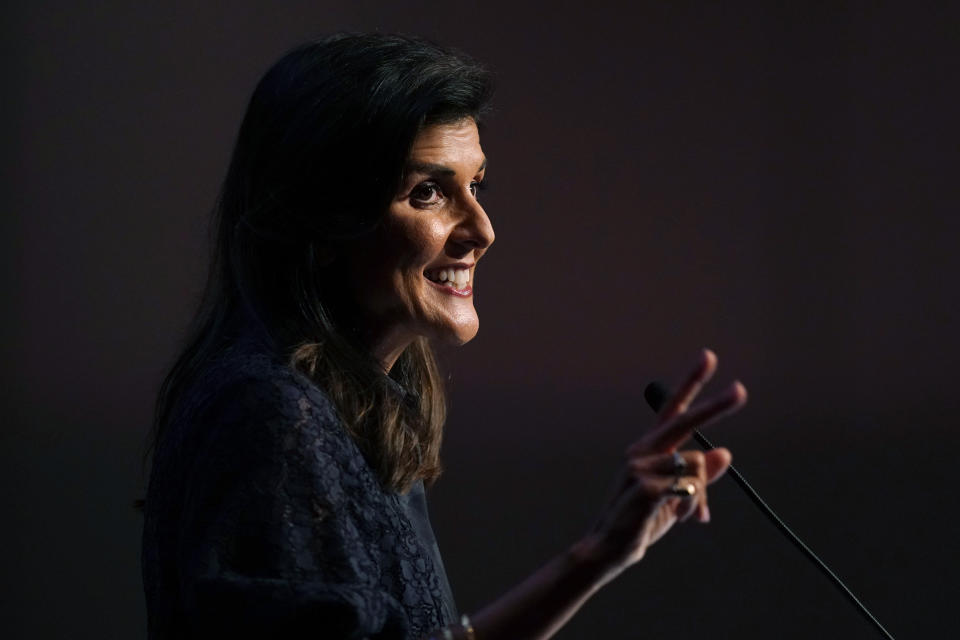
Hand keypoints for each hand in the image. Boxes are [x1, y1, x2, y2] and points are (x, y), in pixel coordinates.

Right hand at [585, 349, 746, 579]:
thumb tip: (725, 452)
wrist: (610, 548)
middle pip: (684, 422)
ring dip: (698, 495)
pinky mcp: (644, 485)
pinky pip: (689, 488)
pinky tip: (673, 518)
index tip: (709, 357)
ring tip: (681, 515)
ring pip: (696, 466)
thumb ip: (699, 476)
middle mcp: (642, 450)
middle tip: (741, 390)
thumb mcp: (677, 498)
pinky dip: (690, 506)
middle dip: (715, 406)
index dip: (691, 383)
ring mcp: (640, 466)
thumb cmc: (642, 520)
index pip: (673, 409)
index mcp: (650, 448)